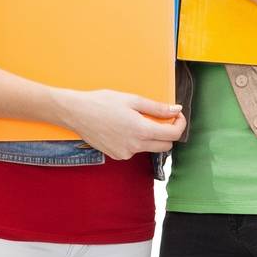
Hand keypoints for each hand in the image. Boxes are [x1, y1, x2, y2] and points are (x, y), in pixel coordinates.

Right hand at [57, 90, 186, 160]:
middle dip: (168, 132)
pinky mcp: (117, 156)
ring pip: (150, 148)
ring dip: (151, 136)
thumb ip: (157, 108)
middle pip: (165, 146)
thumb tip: (175, 110)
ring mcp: (125, 154)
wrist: (76, 113)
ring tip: (136, 120)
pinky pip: (135, 150)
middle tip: (161, 117)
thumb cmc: (102, 102)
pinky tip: (124, 128)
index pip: (173, 135)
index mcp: (142, 131)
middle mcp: (135, 146)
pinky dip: (136, 141)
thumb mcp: (132, 100)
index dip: (180, 124)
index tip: (176, 114)